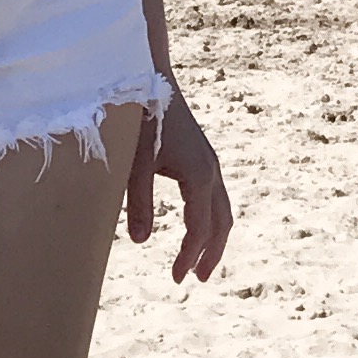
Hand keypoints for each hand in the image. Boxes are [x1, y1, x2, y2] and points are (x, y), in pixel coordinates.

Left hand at [128, 93, 231, 283]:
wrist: (149, 78)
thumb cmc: (140, 119)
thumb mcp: (135, 165)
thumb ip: (139, 203)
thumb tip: (141, 240)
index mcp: (199, 177)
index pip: (201, 228)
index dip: (191, 256)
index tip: (177, 278)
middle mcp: (211, 171)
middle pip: (221, 223)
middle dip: (211, 254)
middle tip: (196, 279)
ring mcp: (209, 163)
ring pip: (222, 210)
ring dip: (213, 238)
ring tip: (199, 262)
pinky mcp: (202, 157)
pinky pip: (213, 197)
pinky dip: (209, 218)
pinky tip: (193, 225)